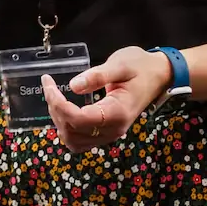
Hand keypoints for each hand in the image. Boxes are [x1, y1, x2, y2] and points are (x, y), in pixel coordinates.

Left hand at [40, 45, 171, 152]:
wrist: (159, 75)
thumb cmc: (140, 67)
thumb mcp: (120, 64)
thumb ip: (97, 75)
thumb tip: (73, 86)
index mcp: (116, 113)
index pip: (78, 119)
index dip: (58, 104)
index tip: (48, 82)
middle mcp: (113, 129)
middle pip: (72, 132)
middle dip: (56, 110)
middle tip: (50, 86)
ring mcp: (110, 134)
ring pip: (74, 141)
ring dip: (59, 121)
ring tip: (55, 97)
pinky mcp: (106, 132)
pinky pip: (81, 141)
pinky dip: (67, 128)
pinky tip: (64, 109)